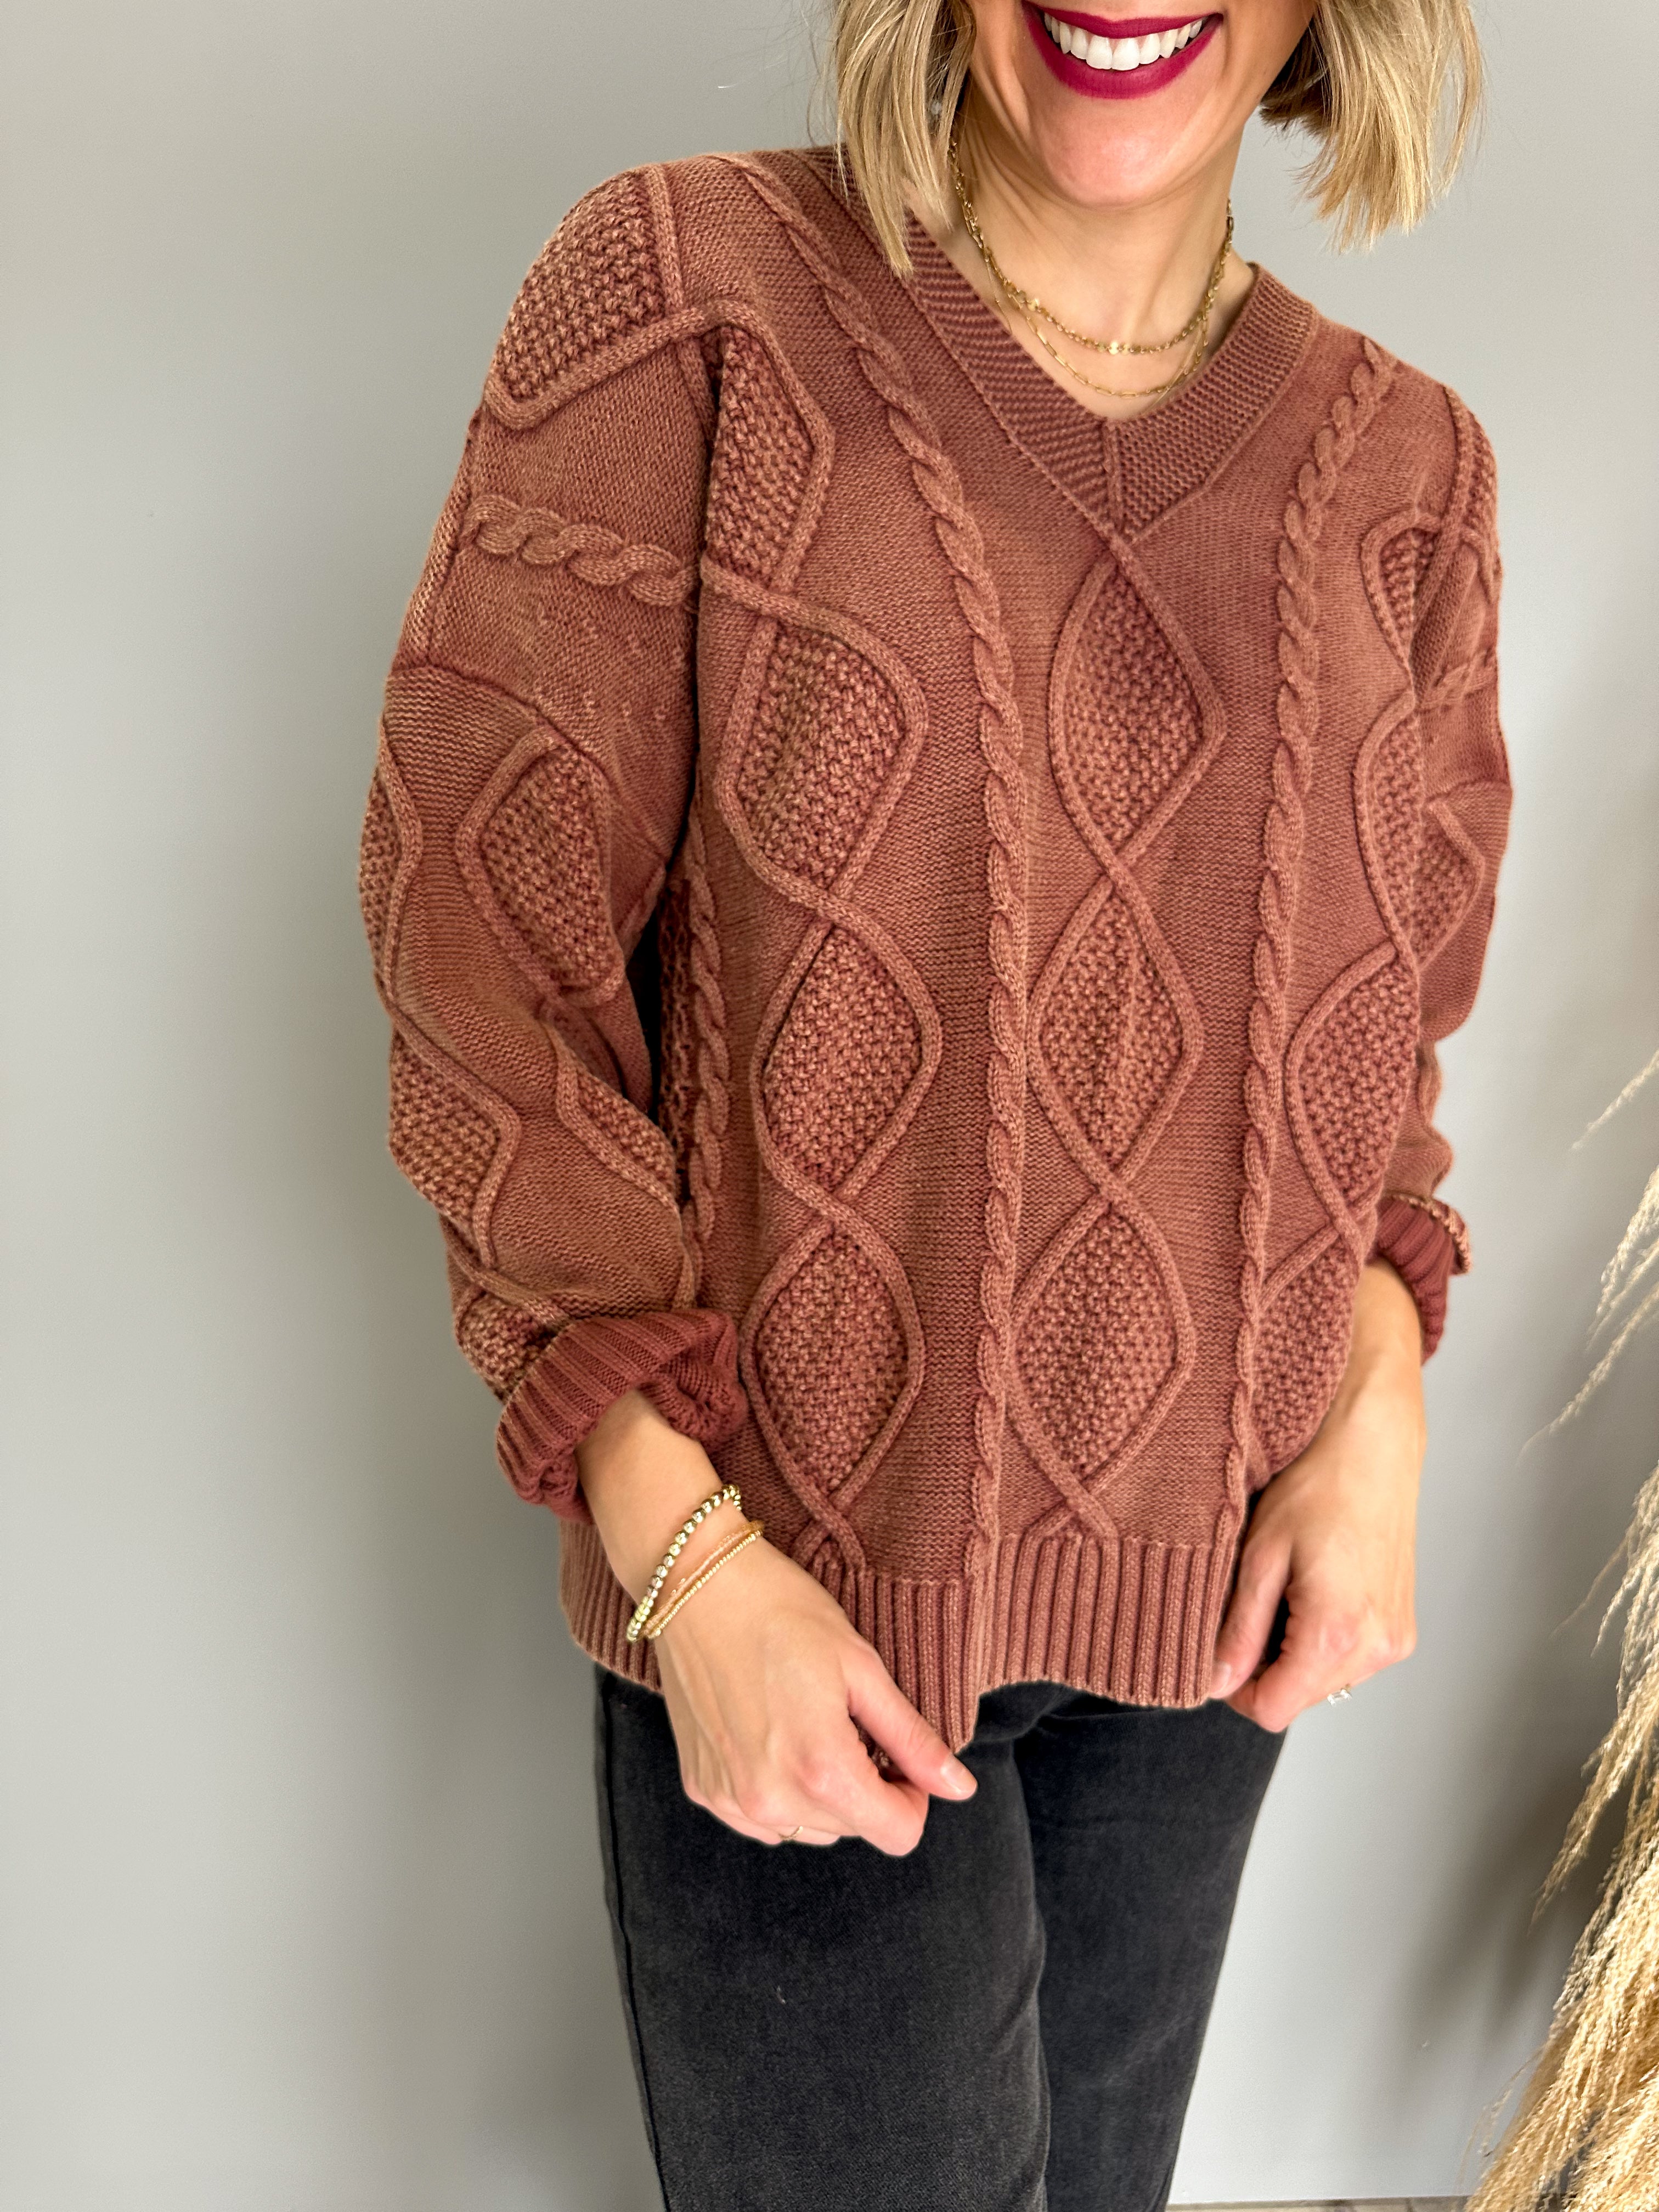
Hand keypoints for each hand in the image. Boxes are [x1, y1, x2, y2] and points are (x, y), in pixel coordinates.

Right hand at [575, 1391, 975, 1851]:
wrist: (693, 1582)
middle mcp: (771, 1801)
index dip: (913, 1794)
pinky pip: (761, 1819)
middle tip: (849, 1720)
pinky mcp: (701, 1788)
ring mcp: (730, 1799)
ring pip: (807, 1830)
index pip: (897, 1833)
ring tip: (807, 1724)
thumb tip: (961, 1789)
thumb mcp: (861, 1668)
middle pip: (853, 1831)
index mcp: (822, 1771)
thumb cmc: (782, 1611)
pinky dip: (779, 1792)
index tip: (898, 1752)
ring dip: (822, 1795)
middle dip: (866, 1787)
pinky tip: (772, 1737)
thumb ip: (912, 1740)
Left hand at [1210, 1261, 1426, 1731]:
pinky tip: (1315, 1586)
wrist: (1375, 1443)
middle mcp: (1376, 1649)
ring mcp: (1396, 1640)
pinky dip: (1324, 1636)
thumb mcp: (1260, 1555)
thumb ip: (1238, 1630)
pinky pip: (1351, 1657)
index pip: (1272, 1710)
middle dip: (1265, 1666)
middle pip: (1299, 1697)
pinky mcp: (1404, 1627)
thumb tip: (1214, 1683)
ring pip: (1325, 1680)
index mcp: (1336, 1634)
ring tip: (1287, 1587)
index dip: (1234, 1689)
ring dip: (1295, 1651)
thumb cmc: (1318, 1486)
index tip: (1218, 1647)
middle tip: (1251, 1603)